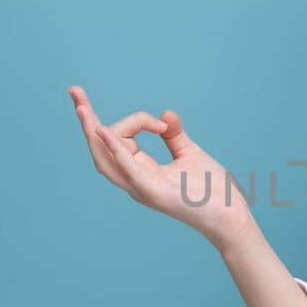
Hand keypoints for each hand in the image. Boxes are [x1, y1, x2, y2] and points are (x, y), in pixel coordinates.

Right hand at [69, 85, 255, 249]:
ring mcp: (141, 188)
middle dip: (86, 121)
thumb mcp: (188, 153)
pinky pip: (127, 168)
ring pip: (106, 158)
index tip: (163, 122)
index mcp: (140, 172)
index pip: (119, 140)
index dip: (136, 121)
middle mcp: (134, 181)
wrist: (231, 215)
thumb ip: (173, 134)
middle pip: (101, 148)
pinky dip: (115, 148)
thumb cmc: (210, 189)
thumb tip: (165, 114)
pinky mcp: (153, 192)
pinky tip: (103, 130)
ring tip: (80, 106)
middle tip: (74, 91)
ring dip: (91, 132)